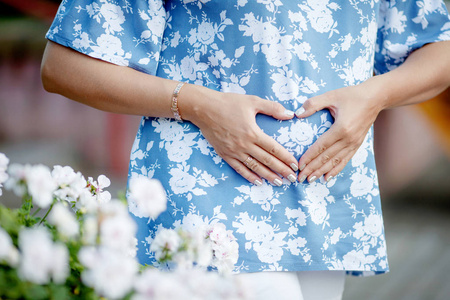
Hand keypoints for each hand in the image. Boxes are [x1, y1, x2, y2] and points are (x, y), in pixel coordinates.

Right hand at [179, 85, 298, 185]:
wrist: (204, 109)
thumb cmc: (228, 103)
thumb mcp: (252, 101)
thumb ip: (272, 108)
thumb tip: (290, 114)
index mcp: (253, 132)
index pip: (274, 149)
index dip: (286, 158)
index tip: (295, 165)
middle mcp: (244, 145)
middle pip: (267, 161)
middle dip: (281, 170)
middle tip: (292, 178)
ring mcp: (234, 151)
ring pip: (254, 167)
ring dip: (268, 176)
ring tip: (279, 183)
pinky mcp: (225, 154)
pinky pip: (239, 169)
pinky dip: (249, 176)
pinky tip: (258, 182)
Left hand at [295, 84, 381, 182]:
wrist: (376, 98)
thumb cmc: (351, 95)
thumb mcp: (331, 96)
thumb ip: (313, 104)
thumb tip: (297, 113)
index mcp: (341, 128)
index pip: (321, 146)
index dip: (309, 157)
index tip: (299, 165)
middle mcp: (348, 139)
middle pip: (327, 157)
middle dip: (313, 169)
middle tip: (300, 178)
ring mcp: (354, 143)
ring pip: (336, 161)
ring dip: (322, 172)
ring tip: (311, 180)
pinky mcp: (357, 144)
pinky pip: (345, 160)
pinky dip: (336, 170)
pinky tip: (327, 177)